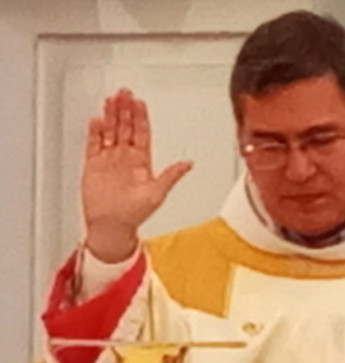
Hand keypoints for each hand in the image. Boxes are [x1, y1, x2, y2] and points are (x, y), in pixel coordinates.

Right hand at [82, 88, 192, 261]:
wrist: (112, 226)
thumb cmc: (136, 213)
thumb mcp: (158, 193)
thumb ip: (171, 176)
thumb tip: (189, 164)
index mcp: (142, 161)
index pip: (142, 133)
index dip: (141, 118)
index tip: (140, 103)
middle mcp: (125, 157)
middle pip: (125, 127)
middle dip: (125, 110)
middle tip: (124, 93)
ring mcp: (109, 160)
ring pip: (110, 131)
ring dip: (110, 115)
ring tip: (111, 100)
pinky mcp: (93, 165)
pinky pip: (93, 144)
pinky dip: (95, 132)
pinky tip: (96, 120)